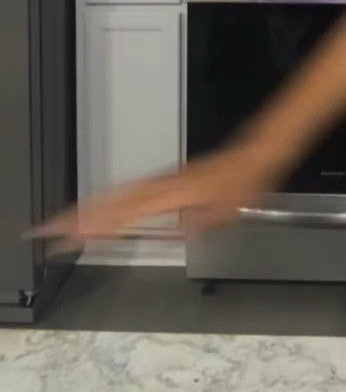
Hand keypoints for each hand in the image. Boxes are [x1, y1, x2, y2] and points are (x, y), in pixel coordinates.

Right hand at [31, 143, 278, 251]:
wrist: (250, 157)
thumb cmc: (240, 184)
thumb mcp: (224, 212)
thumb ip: (197, 224)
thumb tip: (178, 233)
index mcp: (172, 193)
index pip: (124, 211)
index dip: (95, 223)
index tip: (70, 234)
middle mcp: (161, 184)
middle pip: (110, 200)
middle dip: (77, 215)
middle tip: (49, 230)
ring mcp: (160, 180)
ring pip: (116, 194)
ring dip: (88, 207)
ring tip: (64, 222)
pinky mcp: (164, 179)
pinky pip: (128, 190)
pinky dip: (108, 199)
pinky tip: (100, 208)